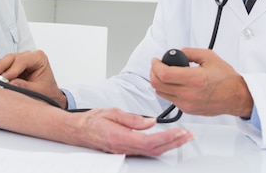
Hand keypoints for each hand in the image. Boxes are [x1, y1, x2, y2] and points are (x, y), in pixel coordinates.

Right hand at [0, 51, 65, 107]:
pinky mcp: (13, 66)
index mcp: (39, 58)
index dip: (12, 70)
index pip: (22, 61)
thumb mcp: (38, 91)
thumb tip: (11, 84)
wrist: (48, 95)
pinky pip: (3, 67)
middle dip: (0, 67)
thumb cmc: (47, 91)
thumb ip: (25, 87)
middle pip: (11, 58)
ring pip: (5, 61)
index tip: (3, 79)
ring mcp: (20, 60)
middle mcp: (29, 56)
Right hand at [70, 108, 193, 155]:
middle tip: (188, 136)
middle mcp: (124, 148)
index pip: (149, 141)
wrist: (78, 130)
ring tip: (182, 138)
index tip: (179, 132)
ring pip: (152, 152)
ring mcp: (125, 151)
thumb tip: (151, 122)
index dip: (167, 138)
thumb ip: (132, 119)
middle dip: (174, 143)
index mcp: (120, 137)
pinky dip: (160, 146)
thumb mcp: (112, 112)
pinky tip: (167, 141)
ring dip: (169, 145)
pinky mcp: (126, 151)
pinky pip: (146, 151)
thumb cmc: (92, 121)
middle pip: (154, 150)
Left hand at [149, 48, 253, 117]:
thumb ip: (189, 52)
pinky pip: (170, 100)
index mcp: (194, 79)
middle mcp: (188, 94)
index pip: (164, 74)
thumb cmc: (226, 78)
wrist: (236, 97)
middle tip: (157, 66)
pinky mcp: (188, 110)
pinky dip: (167, 91)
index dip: (155, 66)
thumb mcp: (209, 57)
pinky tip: (174, 84)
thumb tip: (176, 53)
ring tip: (165, 74)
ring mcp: (187, 104)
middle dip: (153, 72)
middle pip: (158, 84)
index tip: (156, 60)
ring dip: (159, 82)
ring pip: (161, 93)